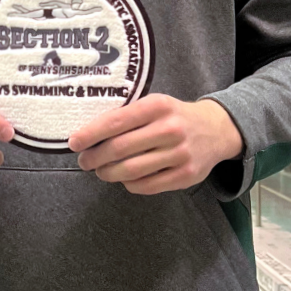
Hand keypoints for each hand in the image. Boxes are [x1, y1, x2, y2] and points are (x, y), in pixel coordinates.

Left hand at [68, 95, 243, 194]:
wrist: (217, 129)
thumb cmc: (173, 116)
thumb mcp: (153, 105)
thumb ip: (126, 116)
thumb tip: (88, 135)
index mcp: (157, 106)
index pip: (115, 122)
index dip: (90, 135)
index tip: (74, 143)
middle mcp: (170, 129)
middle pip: (119, 149)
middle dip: (94, 157)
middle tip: (84, 161)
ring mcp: (180, 154)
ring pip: (131, 170)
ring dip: (108, 173)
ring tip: (100, 171)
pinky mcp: (186, 175)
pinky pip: (147, 185)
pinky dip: (129, 184)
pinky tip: (124, 178)